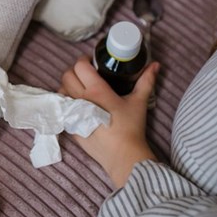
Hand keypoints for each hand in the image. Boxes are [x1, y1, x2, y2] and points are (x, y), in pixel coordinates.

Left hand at [60, 55, 159, 187]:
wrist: (123, 156)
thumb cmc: (131, 128)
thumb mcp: (139, 102)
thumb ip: (146, 81)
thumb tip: (155, 65)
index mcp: (96, 91)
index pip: (80, 66)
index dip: (84, 60)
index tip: (92, 62)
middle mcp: (81, 100)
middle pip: (67, 76)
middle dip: (75, 71)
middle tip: (86, 73)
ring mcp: (73, 114)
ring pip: (61, 91)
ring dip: (68, 86)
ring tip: (80, 87)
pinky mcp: (71, 126)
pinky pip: (62, 108)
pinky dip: (66, 102)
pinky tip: (78, 104)